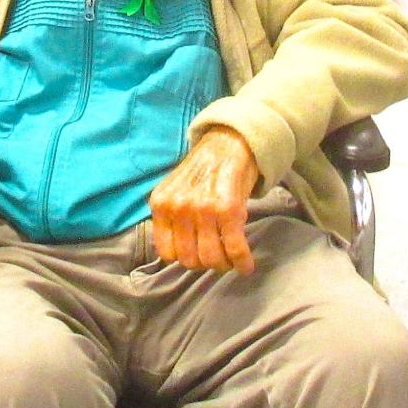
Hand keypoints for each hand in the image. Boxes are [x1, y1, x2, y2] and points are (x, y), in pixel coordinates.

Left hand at [150, 128, 258, 274]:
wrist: (229, 143)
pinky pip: (234, 249)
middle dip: (206, 263)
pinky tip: (246, 264)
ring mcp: (203, 208)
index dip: (184, 258)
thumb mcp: (175, 191)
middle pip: (189, 260)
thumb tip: (176, 255)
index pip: (167, 253)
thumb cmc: (204, 171)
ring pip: (211, 259)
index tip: (197, 252)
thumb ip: (171, 218)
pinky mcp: (228, 209)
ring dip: (224, 264)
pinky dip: (242, 262)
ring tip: (230, 257)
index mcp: (161, 204)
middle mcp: (178, 207)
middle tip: (217, 255)